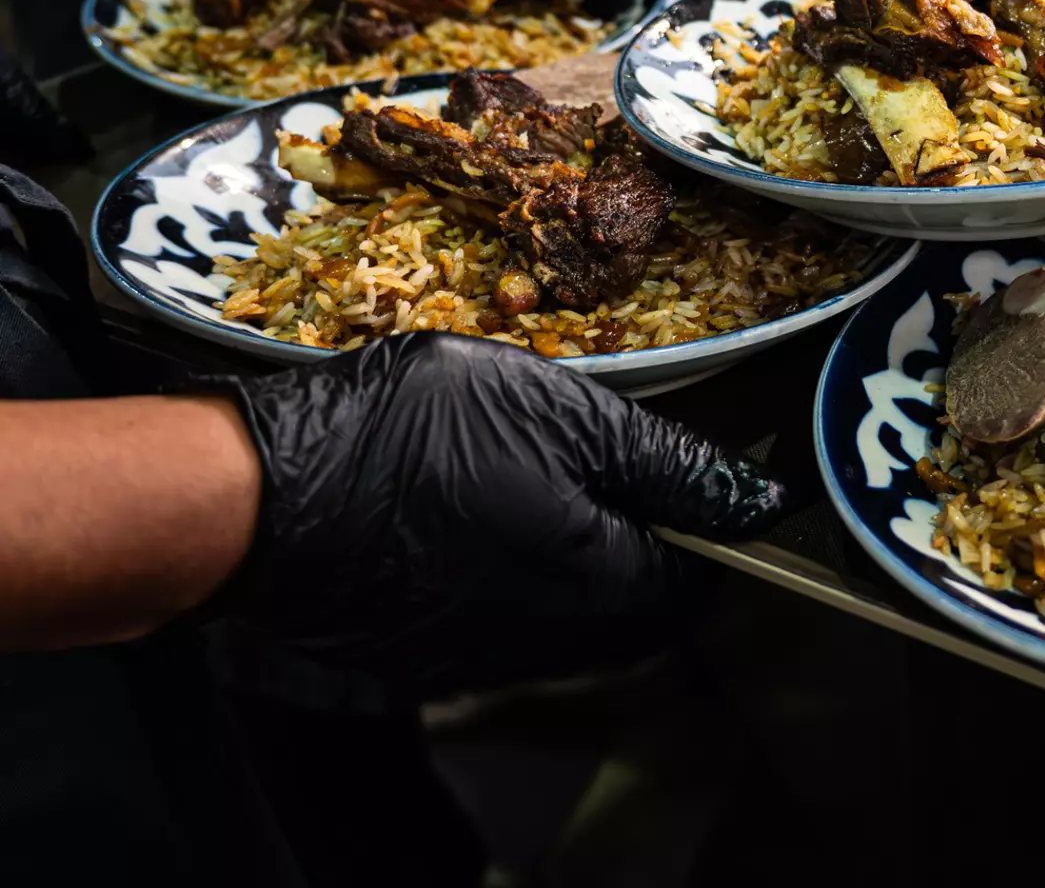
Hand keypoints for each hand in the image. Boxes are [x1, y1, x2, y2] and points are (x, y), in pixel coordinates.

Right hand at [197, 334, 784, 695]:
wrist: (263, 498)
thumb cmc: (419, 439)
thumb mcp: (565, 415)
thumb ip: (667, 463)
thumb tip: (755, 500)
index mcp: (606, 588)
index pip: (701, 572)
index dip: (707, 513)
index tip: (686, 461)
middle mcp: (556, 643)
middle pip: (634, 590)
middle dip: (635, 522)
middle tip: (603, 446)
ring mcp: (485, 655)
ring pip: (563, 602)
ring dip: (567, 541)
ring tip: (530, 462)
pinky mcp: (425, 651)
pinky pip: (494, 610)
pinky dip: (501, 560)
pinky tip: (469, 502)